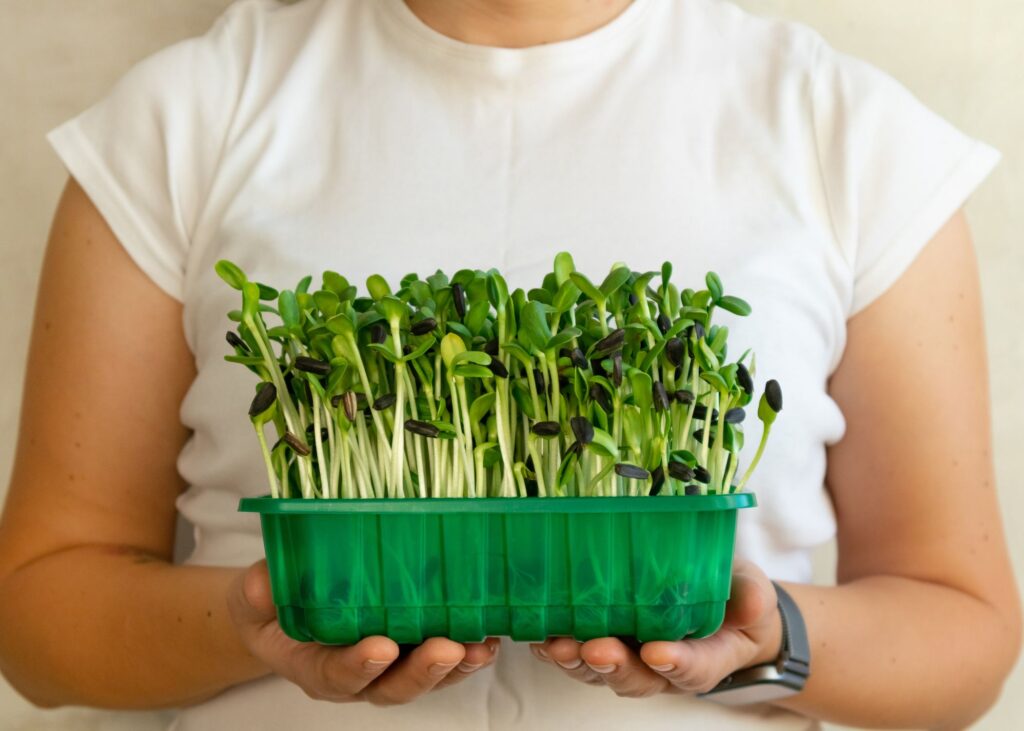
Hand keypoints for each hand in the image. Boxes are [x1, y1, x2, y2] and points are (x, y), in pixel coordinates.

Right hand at [228, 560, 499, 704]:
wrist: (283, 612)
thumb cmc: (271, 607)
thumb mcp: (252, 599)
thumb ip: (258, 594)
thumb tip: (262, 583)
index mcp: (315, 667)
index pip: (337, 675)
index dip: (359, 666)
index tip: (380, 648)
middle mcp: (357, 676)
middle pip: (392, 686)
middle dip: (422, 671)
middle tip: (447, 649)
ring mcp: (389, 666)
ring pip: (425, 678)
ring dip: (456, 666)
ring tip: (480, 647)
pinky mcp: (412, 648)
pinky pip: (443, 660)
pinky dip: (468, 653)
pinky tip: (488, 639)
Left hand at [529, 559, 781, 697]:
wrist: (720, 607)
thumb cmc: (734, 599)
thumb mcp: (753, 592)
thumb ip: (752, 597)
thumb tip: (751, 603)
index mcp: (705, 658)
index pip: (692, 668)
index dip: (675, 663)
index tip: (657, 653)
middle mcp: (662, 667)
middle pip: (636, 678)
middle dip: (613, 666)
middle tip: (596, 649)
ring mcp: (630, 657)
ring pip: (601, 672)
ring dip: (576, 660)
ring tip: (558, 644)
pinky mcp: (605, 641)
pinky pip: (578, 654)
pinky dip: (556, 649)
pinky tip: (539, 638)